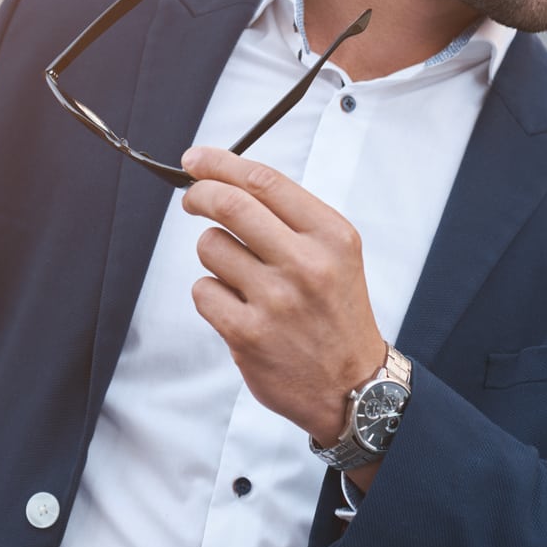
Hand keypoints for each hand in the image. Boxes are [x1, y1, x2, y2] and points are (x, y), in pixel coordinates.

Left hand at [180, 146, 386, 444]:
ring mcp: (276, 300)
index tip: (196, 160)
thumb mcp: (336, 254)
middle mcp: (306, 263)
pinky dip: (212, 294)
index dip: (220, 163)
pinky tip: (238, 307)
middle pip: (230, 204)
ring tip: (240, 276)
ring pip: (210, 247)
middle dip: (200, 194)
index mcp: (331, 235)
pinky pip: (204, 291)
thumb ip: (291, 217)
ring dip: (214, 254)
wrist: (354, 386)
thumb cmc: (337, 312)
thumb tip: (228, 180)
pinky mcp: (248, 334)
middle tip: (192, 199)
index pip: (265, 181)